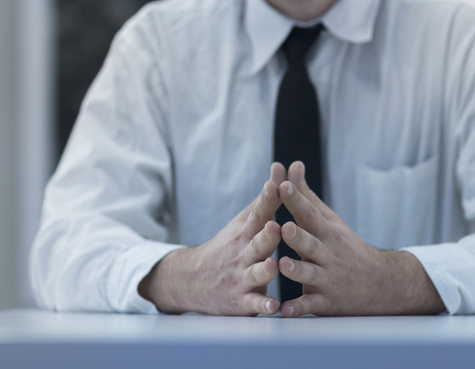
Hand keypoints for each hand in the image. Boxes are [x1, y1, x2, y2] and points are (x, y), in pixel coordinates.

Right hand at [138, 163, 286, 315]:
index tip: (274, 185)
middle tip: (276, 226)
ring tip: (274, 266)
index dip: (266, 200)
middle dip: (267, 236)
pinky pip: (254, 304)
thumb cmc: (230, 245)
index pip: (257, 213)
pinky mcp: (242, 301)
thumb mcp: (245, 220)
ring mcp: (241, 278)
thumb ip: (267, 197)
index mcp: (246, 233)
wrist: (193, 280)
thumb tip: (282, 166)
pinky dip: (263, 306)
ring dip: (265, 270)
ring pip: (256, 274)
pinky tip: (274, 307)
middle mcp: (243, 254)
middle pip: (258, 244)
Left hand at [277, 161, 445, 316]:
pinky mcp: (326, 302)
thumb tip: (292, 165)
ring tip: (282, 265)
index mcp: (327, 233)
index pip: (310, 213)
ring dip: (296, 270)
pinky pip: (310, 305)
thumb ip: (306, 196)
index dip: (296, 200)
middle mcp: (328, 254)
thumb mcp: (330, 220)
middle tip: (284, 227)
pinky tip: (285, 310)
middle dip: (298, 235)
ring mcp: (328, 279)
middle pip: (311, 243)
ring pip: (310, 274)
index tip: (282, 185)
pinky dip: (298, 308)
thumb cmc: (345, 247)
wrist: (381, 284)